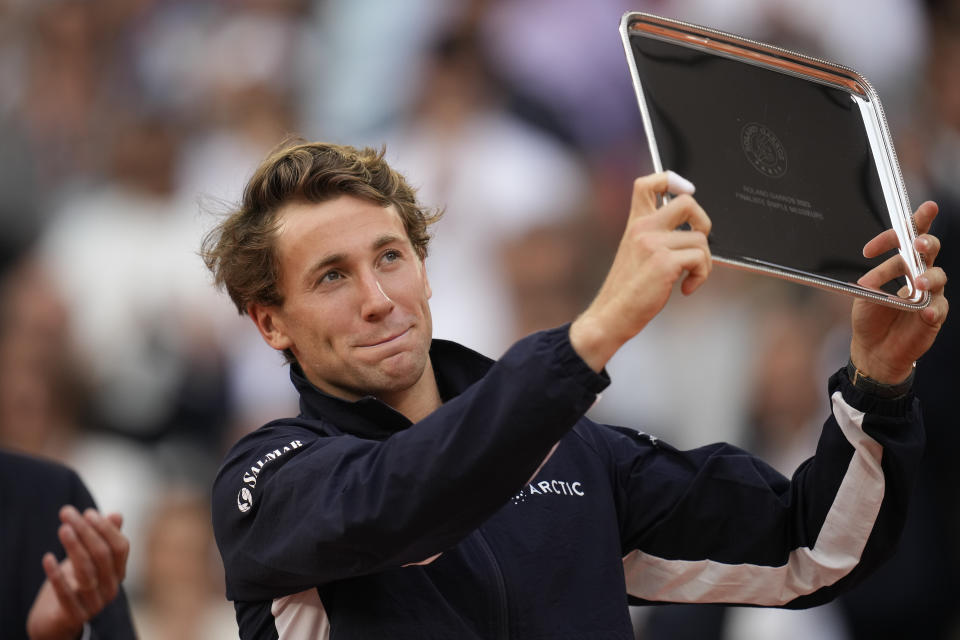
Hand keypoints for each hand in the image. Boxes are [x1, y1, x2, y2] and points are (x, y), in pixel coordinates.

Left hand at [26, 506, 128, 639]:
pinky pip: (66, 594)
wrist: (55, 622)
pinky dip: (56, 575)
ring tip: (62, 528)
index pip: (120, 547)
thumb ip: (103, 539)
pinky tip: (47, 558)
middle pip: (102, 555)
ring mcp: (94, 604)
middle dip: (85, 531)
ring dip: (74, 547)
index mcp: (118, 574)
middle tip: (66, 512)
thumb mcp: (88, 560)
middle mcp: (111, 589)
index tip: (87, 512)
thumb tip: (117, 514)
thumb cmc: (73, 585)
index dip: (105, 528)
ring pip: (86, 572)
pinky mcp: (73, 616)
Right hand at [571, 172, 711, 370]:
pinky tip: (686, 288)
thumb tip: (691, 230)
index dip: (671, 180)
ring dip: (704, 262)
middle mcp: (643, 228)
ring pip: (701, 240)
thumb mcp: (636, 253)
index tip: (685, 191)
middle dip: (703, 222)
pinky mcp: (663, 263)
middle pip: (687, 201)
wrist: (611, 315)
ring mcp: (653, 244)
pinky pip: (700, 260)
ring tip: (689, 277)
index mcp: (635, 224)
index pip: (647, 183)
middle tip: (697, 242)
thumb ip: (655, 236)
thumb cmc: (626, 290)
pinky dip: (701, 276)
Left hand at [850, 200, 948, 383]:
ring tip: (917, 283)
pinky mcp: (934, 316)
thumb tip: (870, 280)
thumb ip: (870, 285)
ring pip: (937, 276)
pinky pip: (939, 308)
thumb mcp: (864, 297)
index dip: (889, 239)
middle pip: (929, 250)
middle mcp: (918, 275)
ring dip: (928, 277)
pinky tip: (925, 312)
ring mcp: (929, 294)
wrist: (874, 350)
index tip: (867, 251)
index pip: (903, 242)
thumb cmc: (871, 319)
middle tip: (918, 242)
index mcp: (901, 266)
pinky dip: (932, 309)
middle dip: (926, 240)